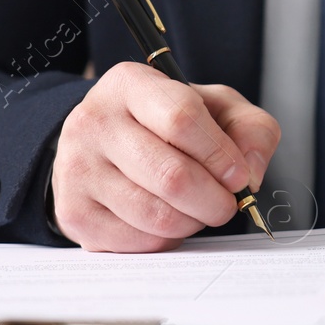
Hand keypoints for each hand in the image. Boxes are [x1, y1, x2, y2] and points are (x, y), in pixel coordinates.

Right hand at [52, 62, 280, 251]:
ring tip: (199, 210)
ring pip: (155, 215)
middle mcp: (94, 122)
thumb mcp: (216, 107)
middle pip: (171, 176)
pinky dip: (167, 239)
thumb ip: (250, 128)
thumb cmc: (168, 123)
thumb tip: (251, 172)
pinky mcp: (74, 212)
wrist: (107, 143)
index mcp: (130, 84)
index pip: (181, 119)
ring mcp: (77, 168)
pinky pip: (137, 241)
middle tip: (226, 204)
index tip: (239, 175)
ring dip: (193, 222)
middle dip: (214, 200)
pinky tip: (169, 220)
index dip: (220, 155)